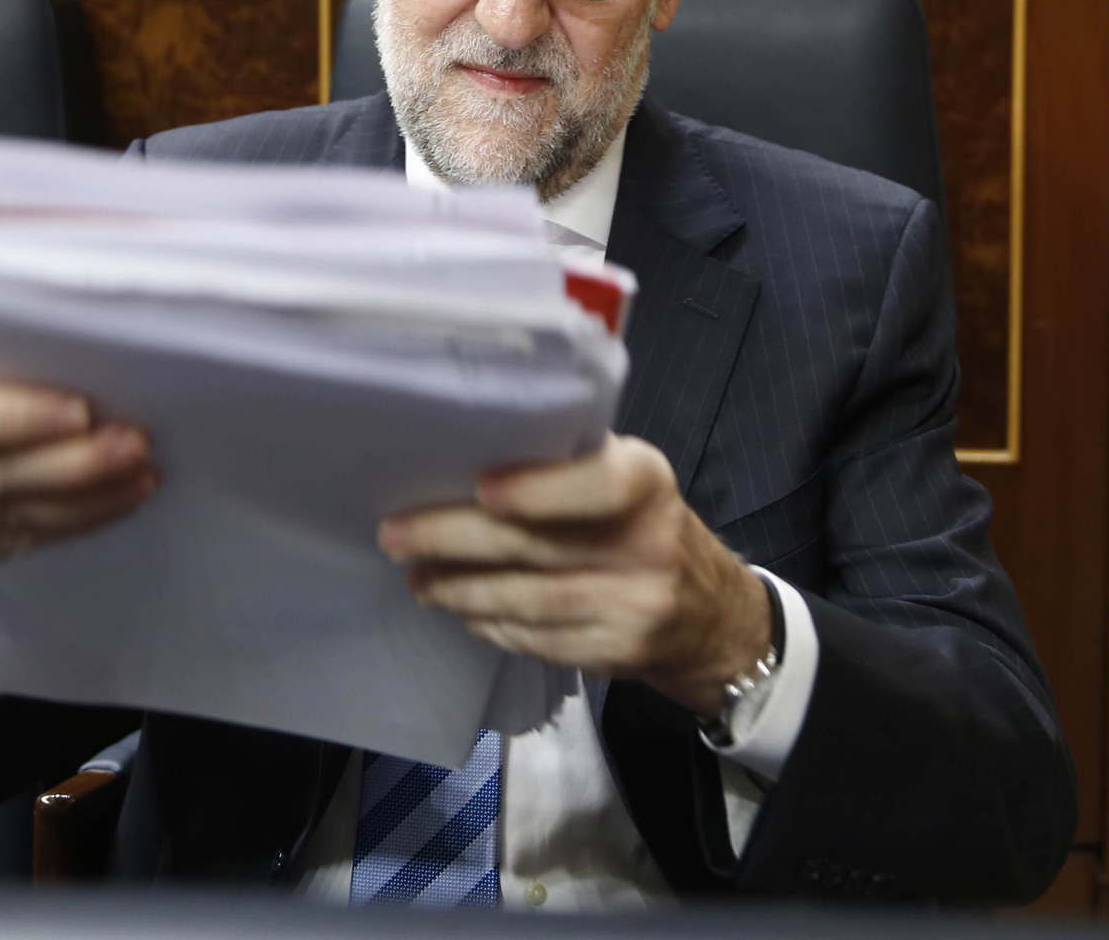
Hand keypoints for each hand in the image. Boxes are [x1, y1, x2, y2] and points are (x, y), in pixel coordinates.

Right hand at [0, 341, 157, 568]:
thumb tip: (66, 330)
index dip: (15, 418)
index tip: (84, 412)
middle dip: (71, 463)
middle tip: (135, 446)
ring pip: (4, 516)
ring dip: (83, 499)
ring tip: (140, 475)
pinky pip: (7, 544)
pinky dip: (68, 524)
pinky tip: (111, 503)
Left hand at [378, 434, 771, 718]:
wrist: (712, 616)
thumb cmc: (644, 527)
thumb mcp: (629, 480)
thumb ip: (568, 466)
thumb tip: (465, 455)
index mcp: (647, 483)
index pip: (598, 484)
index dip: (538, 489)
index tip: (478, 487)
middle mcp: (648, 545)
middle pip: (539, 545)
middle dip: (455, 540)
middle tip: (396, 535)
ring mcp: (634, 607)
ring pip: (529, 601)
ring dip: (460, 589)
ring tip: (417, 577)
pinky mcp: (617, 653)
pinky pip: (537, 640)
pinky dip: (490, 624)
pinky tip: (461, 609)